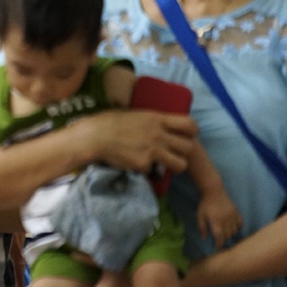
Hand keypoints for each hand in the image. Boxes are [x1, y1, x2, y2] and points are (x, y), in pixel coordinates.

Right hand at [81, 110, 197, 174]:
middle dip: (183, 152)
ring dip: (174, 166)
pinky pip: (155, 171)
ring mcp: (152, 150)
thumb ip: (153, 121)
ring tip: (164, 164)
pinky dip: (149, 170)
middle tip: (173, 152)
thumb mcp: (136, 114)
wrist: (94, 137)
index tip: (185, 136)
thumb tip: (164, 126)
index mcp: (157, 118)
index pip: (190, 124)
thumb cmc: (110, 122)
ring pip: (180, 164)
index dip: (192, 132)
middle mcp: (158, 134)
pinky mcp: (144, 165)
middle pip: (189, 147)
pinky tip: (137, 164)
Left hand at [197, 187, 242, 247]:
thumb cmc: (205, 204)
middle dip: (223, 239)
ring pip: (234, 231)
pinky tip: (232, 227)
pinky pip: (240, 224)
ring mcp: (232, 216)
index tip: (217, 246)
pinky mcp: (237, 212)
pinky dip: (237, 227)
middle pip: (227, 235)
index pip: (220, 237)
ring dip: (230, 234)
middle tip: (220, 239)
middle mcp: (226, 220)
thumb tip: (204, 238)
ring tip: (225, 233)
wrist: (214, 191)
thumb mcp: (200, 216)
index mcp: (216, 222)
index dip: (219, 244)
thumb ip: (202, 228)